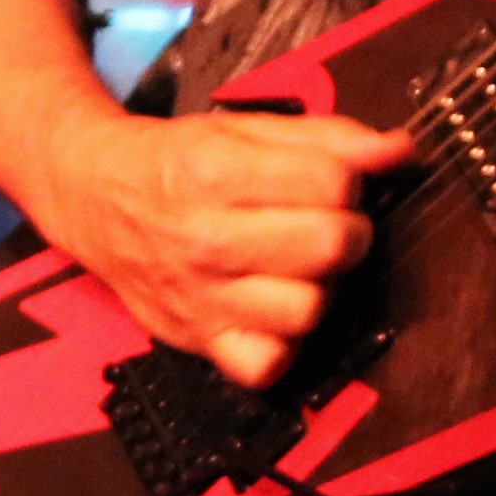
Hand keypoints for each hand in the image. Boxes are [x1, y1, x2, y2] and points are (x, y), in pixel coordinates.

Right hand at [38, 103, 410, 389]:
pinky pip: (267, 367)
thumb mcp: (245, 129)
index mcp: (218, 171)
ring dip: (320, 288)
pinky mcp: (199, 341)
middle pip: (329, 245)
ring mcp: (202, 297)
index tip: (331, 182)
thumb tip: (400, 150)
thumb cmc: (177, 162)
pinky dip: (283, 346)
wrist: (95, 198)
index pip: (333, 183)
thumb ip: (326, 137)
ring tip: (300, 269)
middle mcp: (207, 239)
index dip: (348, 179)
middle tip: (325, 224)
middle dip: (345, 230)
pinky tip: (277, 313)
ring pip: (309, 309)